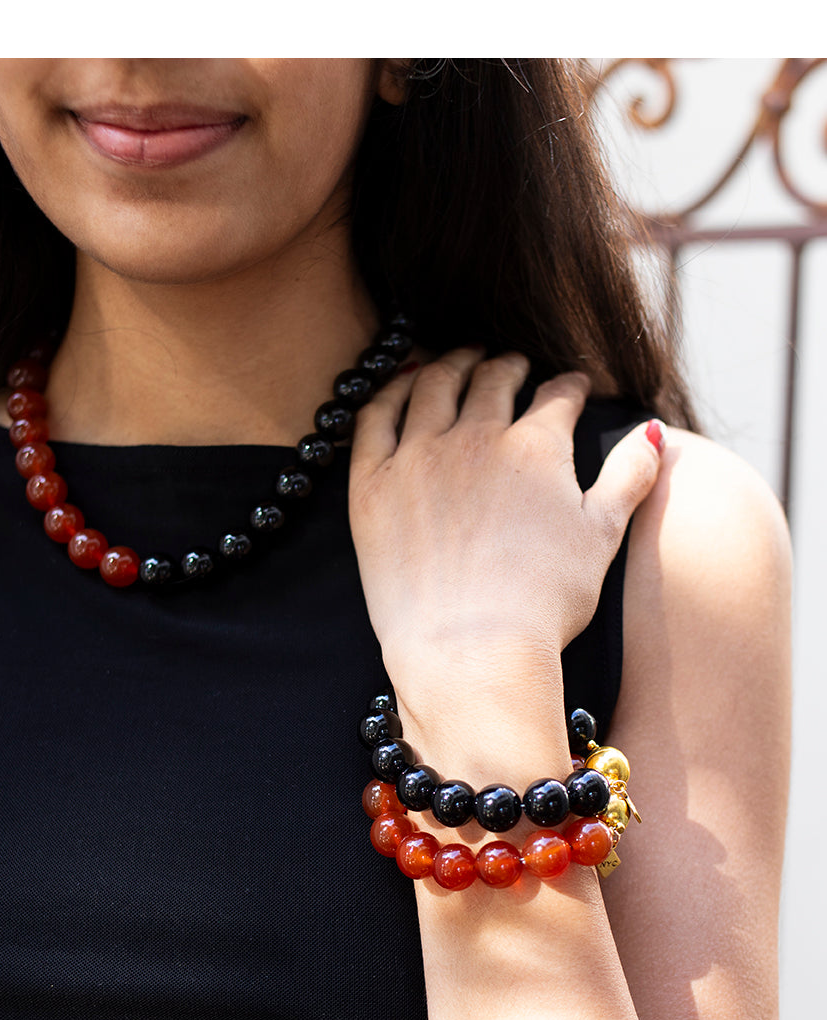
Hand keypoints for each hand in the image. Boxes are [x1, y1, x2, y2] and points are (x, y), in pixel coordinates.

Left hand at [349, 348, 663, 699]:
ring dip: (452, 364)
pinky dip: (390, 392)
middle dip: (508, 366)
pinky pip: (374, 417)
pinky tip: (401, 390)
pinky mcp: (371, 484)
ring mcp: (418, 457)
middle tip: (511, 366)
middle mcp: (475, 436)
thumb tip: (654, 430)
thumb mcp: (603, 535)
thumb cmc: (544, 602)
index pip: (558, 395)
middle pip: (492, 379)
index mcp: (536, 446)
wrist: (472, 649)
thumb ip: (630, 475)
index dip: (569, 386)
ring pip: (434, 384)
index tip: (571, 386)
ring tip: (460, 363)